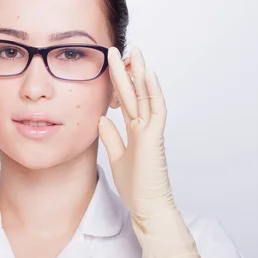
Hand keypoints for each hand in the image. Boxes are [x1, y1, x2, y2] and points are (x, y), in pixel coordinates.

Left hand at [98, 46, 199, 257]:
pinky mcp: (154, 138)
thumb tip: (101, 118)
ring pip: (146, 96)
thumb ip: (111, 137)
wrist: (148, 208)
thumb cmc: (136, 187)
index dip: (118, 82)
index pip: (125, 100)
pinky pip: (156, 110)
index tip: (111, 65)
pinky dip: (152, 91)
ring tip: (135, 52)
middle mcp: (144, 127)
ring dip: (141, 73)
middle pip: (134, 93)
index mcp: (135, 131)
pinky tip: (147, 74)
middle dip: (127, 70)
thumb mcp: (117, 157)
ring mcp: (151, 131)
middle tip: (119, 49)